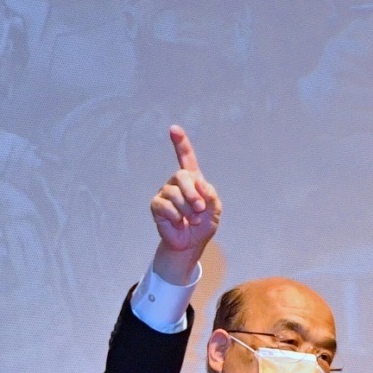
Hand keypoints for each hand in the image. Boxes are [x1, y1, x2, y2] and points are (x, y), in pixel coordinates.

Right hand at [149, 125, 220, 283]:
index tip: (173, 129)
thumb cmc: (203, 224)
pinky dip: (176, 216)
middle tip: (199, 209)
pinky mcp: (157, 205)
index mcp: (192, 179)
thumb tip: (199, 185)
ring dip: (187, 209)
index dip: (180, 143)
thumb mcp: (215, 209)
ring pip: (174, 193)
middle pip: (182, 175)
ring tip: (191, 219)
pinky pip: (165, 206)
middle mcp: (177, 182)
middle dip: (192, 193)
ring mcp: (165, 193)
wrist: (191, 243)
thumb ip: (210, 195)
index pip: (186, 157)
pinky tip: (178, 222)